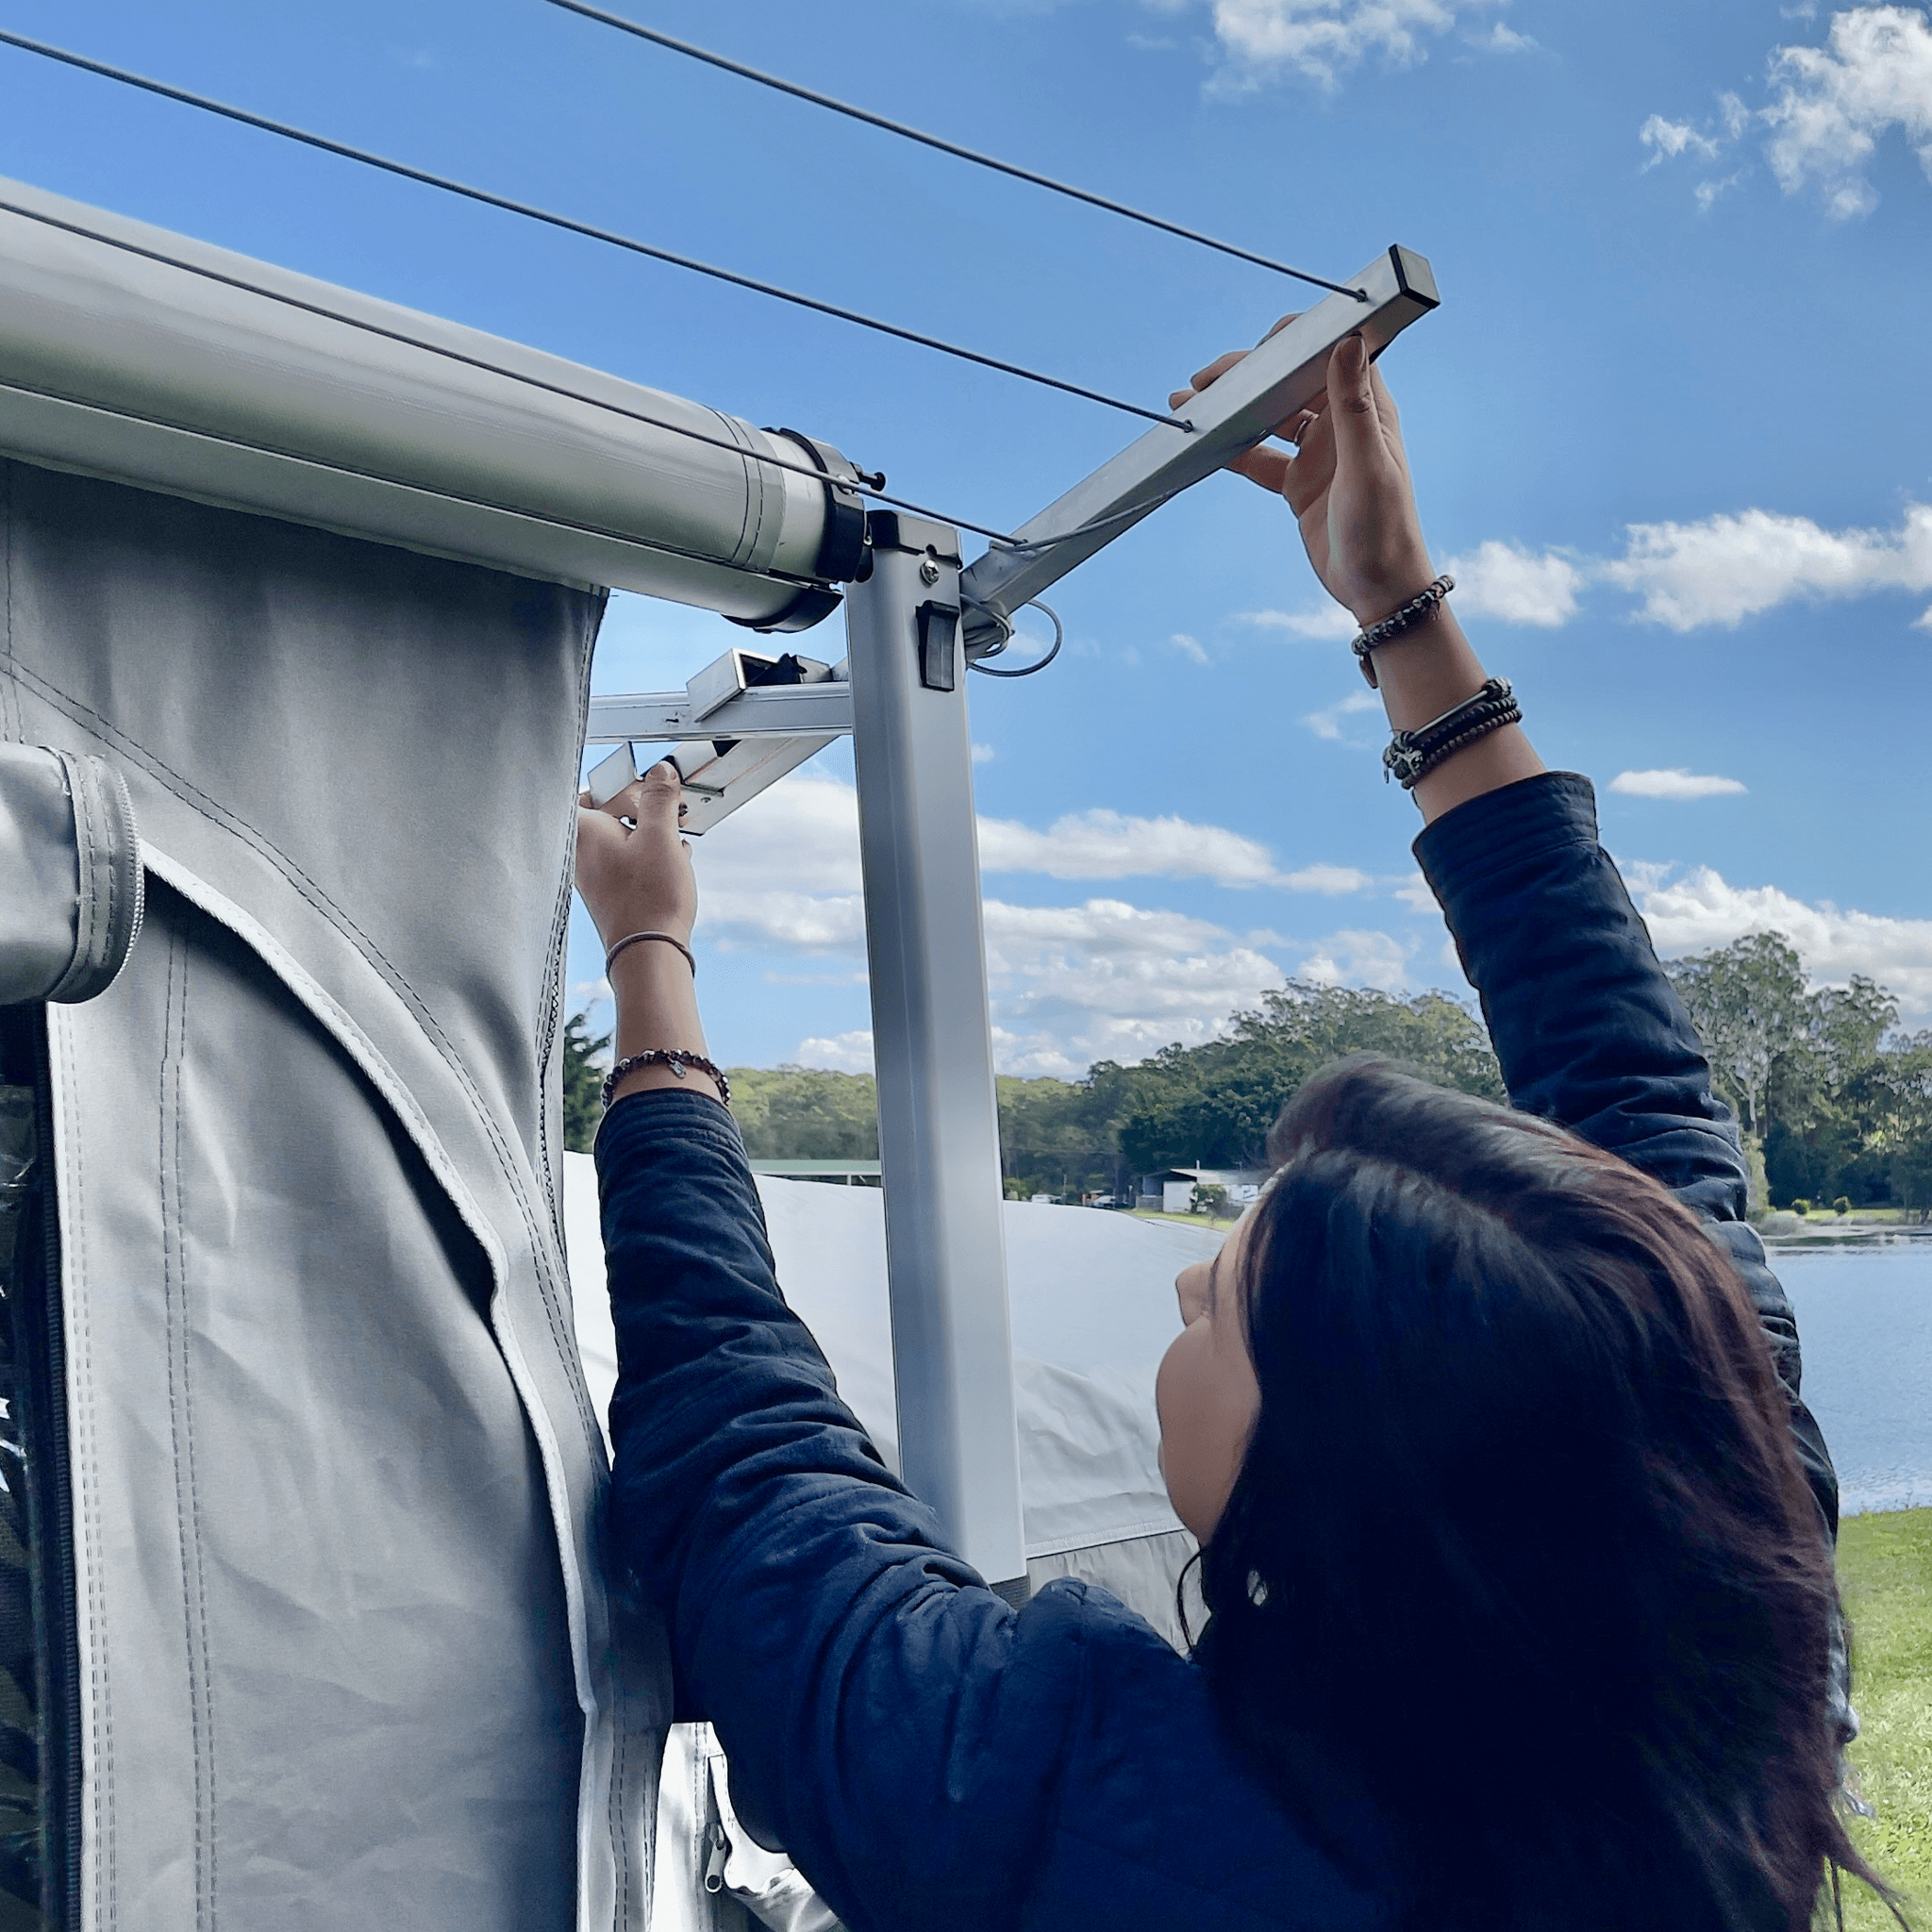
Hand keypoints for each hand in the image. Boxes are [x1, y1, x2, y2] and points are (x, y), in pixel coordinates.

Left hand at [575, 759, 697, 950]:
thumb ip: (659, 798)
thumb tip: (661, 772)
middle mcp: (581, 853)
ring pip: (621, 837)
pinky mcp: (611, 892)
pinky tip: (674, 859)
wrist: (649, 951)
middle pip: (608, 813)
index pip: (592, 789)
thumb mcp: (660, 835)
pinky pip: (627, 860)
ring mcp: (594, 874)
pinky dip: (649, 853)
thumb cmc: (648, 897)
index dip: (622, 783)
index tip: (649, 784)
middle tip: (670, 807)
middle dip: (643, 806)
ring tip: (678, 832)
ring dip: (650, 830)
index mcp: (583, 832)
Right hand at [1169, 326, 1435, 627]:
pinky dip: (1232, 450)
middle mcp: (1340, 424)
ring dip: (1233, 410)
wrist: (1378, 590)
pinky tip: (1204, 446)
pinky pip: (1259, 459)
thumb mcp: (1367, 468)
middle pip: (1288, 382)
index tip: (1256, 347)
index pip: (1329, 352)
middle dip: (1247, 375)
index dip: (1293, 342)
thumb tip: (1348, 342)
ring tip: (1190, 404)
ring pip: (1269, 417)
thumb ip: (1353, 407)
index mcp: (1365, 409)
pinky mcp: (1299, 484)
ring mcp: (1317, 453)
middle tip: (1203, 381)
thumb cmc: (1385, 531)